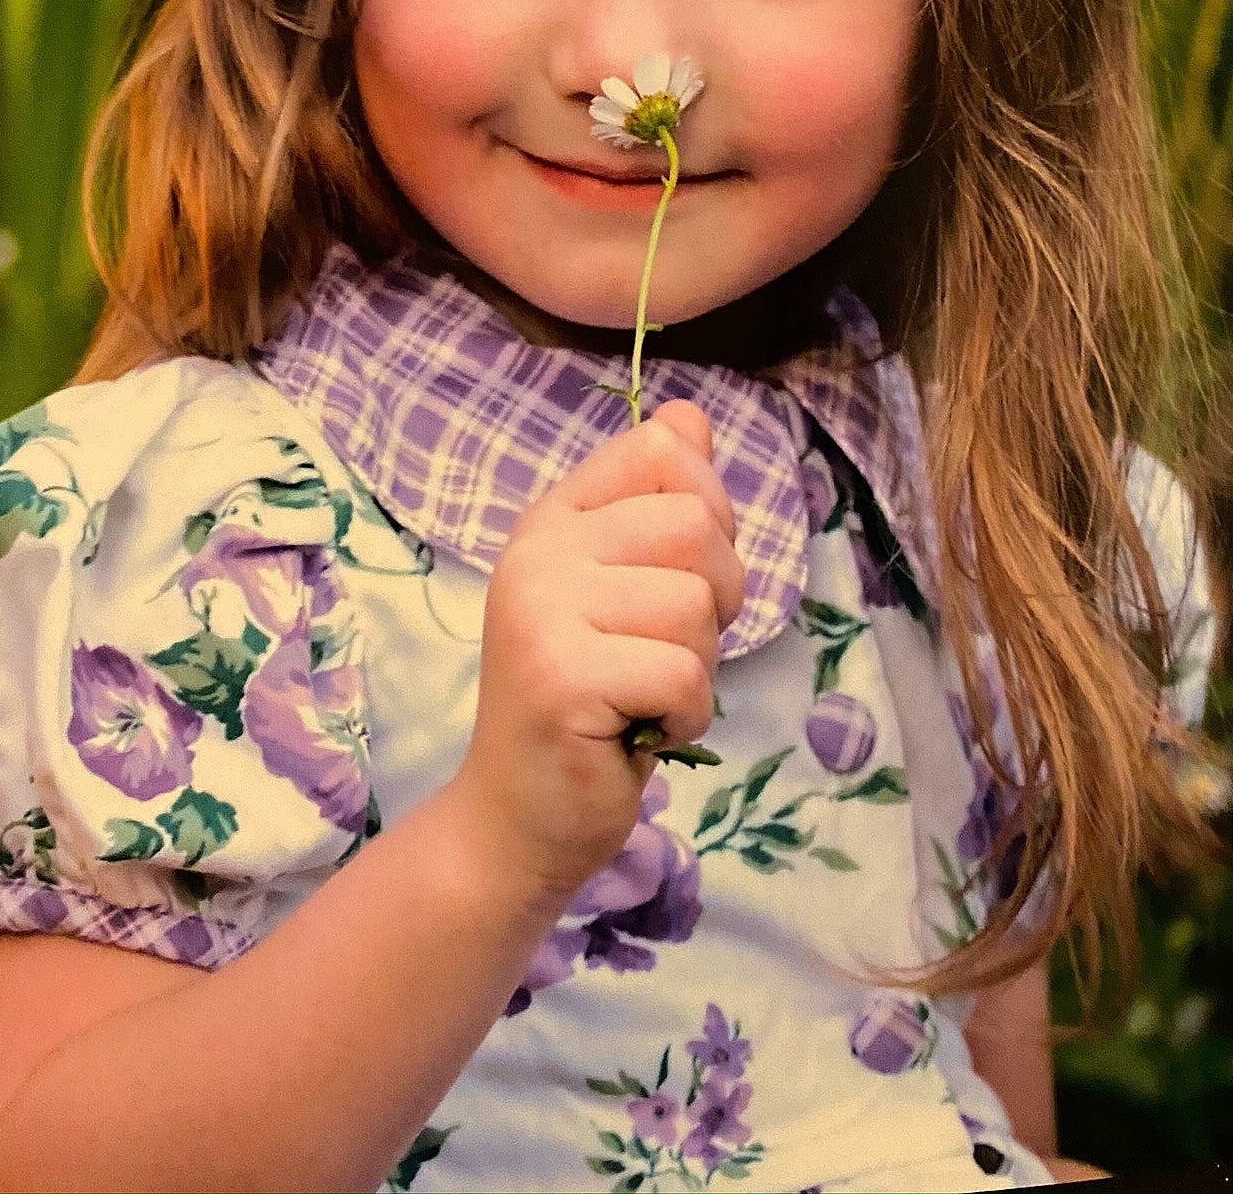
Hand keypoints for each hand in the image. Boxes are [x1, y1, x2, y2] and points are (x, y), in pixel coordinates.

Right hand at [447, 400, 744, 902]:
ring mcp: (542, 610)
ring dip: (697, 667)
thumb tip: (689, 413)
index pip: (659, 448)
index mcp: (556, 518)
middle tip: (665, 651)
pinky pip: (683, 673)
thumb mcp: (629, 589)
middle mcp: (540, 550)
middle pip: (695, 523)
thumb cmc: (592, 703)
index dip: (705, 510)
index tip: (676, 574)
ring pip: (696, 603)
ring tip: (642, 694)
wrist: (518, 819)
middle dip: (714, 598)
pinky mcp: (560, 676)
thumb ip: (659, 502)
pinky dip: (686, 715)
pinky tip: (641, 732)